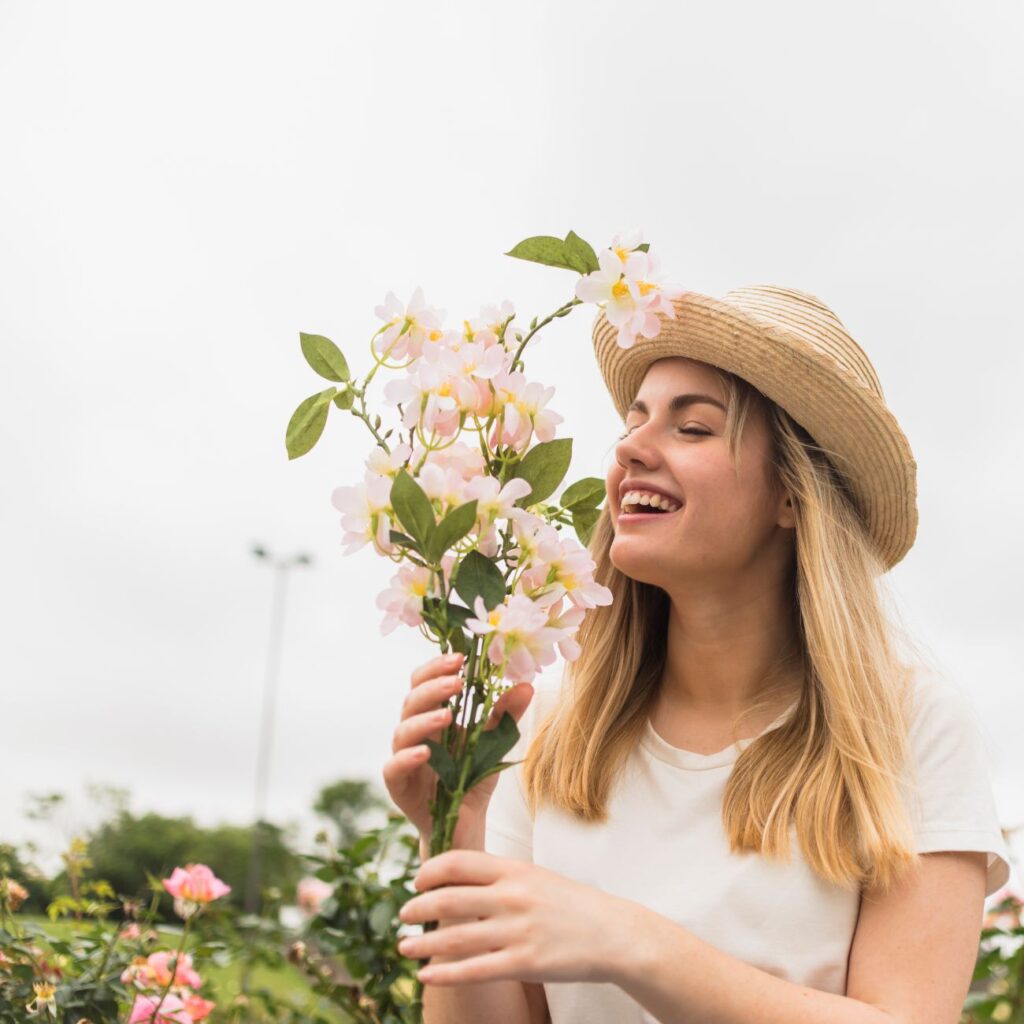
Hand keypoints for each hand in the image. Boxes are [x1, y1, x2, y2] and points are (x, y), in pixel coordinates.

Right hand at [381, 653, 534, 849]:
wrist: (464, 824)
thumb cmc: (473, 777)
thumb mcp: (494, 742)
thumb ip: (505, 714)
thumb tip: (527, 684)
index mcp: (433, 714)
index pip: (425, 682)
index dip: (437, 667)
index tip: (461, 657)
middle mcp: (415, 732)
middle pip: (412, 700)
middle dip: (433, 687)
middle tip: (458, 681)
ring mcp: (403, 758)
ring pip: (401, 731)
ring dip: (423, 719)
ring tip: (447, 715)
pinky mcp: (399, 786)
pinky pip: (393, 768)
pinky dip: (406, 758)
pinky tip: (426, 753)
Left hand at [395, 849, 638, 985]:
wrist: (613, 933)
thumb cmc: (570, 904)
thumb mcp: (534, 877)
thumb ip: (499, 877)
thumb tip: (458, 880)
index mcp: (513, 869)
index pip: (459, 862)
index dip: (430, 871)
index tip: (416, 881)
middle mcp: (512, 896)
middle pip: (449, 899)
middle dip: (417, 907)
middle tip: (403, 914)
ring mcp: (518, 930)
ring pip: (455, 937)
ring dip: (423, 943)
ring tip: (403, 946)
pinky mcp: (525, 962)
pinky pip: (475, 970)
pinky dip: (445, 973)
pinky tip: (426, 974)